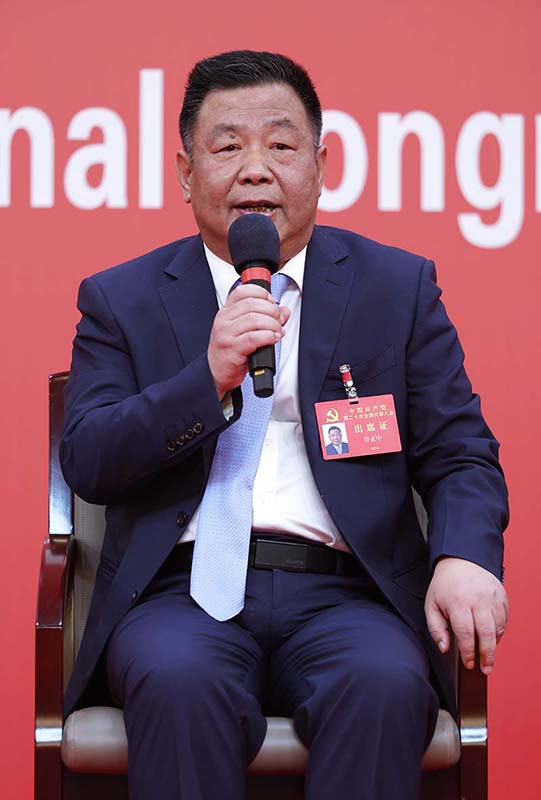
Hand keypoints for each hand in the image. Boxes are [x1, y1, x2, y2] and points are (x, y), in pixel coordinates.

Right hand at [208, 283, 290, 398]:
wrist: (216, 372)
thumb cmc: (230, 350)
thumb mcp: (245, 330)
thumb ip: (265, 317)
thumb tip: (284, 311)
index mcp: (226, 311)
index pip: (243, 291)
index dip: (262, 294)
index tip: (272, 302)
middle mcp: (224, 320)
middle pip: (252, 304)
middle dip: (272, 311)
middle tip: (278, 320)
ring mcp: (226, 334)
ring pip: (255, 320)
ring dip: (272, 324)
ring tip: (277, 331)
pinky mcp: (232, 348)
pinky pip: (254, 337)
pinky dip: (268, 336)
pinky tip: (273, 338)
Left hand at [425, 556, 508, 674]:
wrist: (461, 561)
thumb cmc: (445, 585)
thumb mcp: (432, 605)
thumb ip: (436, 629)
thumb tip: (444, 648)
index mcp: (458, 602)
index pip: (466, 633)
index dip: (468, 652)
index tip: (469, 664)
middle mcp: (478, 600)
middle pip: (486, 634)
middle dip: (487, 655)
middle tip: (486, 668)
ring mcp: (492, 597)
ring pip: (498, 628)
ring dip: (494, 644)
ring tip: (487, 653)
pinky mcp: (502, 596)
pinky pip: (504, 619)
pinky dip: (500, 630)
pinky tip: (491, 635)